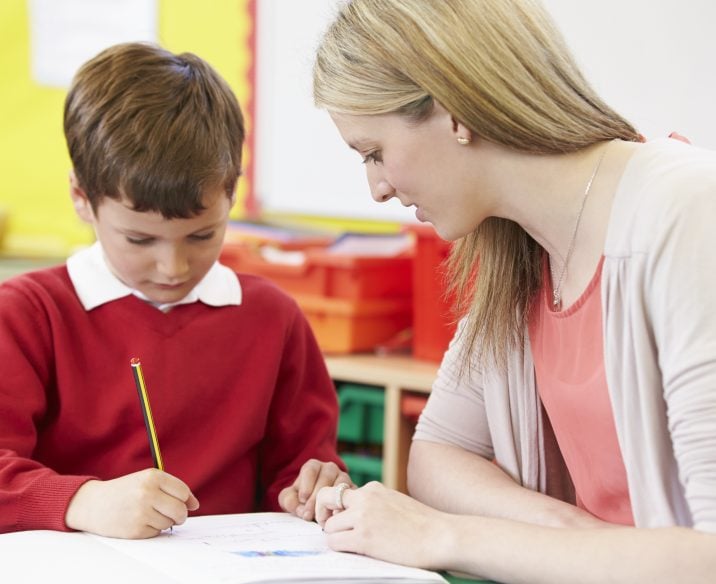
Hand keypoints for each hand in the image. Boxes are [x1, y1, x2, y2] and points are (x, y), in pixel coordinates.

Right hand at [65, 468, 199, 538]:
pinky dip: (152, 529)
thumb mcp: (147, 481)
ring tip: (148, 514)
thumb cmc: (125, 491)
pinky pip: (156, 532)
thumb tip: (195, 505)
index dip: (186, 500)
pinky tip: (139, 521)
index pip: (183, 492)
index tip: (182, 503)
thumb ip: (172, 489)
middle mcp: (147, 493)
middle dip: (180, 515)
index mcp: (153, 476)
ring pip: (169, 523)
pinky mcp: (136, 529)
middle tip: (171, 514)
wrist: (93, 504)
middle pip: (180, 510)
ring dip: (164, 522)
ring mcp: (141, 512)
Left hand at [278, 458, 351, 520]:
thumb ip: (289, 501)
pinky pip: (352, 496)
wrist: (316, 507)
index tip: (302, 499)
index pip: (310, 470)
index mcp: (313, 466)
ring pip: (340, 485)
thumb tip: (302, 510)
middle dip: (316, 498)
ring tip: (321, 518)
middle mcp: (330, 469)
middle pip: (326, 477)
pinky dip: (343, 507)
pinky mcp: (353, 490)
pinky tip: (335, 518)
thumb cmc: (301, 500)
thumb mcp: (290, 498)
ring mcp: (343, 478)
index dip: (306, 485)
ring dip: (331, 502)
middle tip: (309, 515)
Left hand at [316, 481, 450, 569]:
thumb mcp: (395, 503)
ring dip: (335, 537)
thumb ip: (374, 504)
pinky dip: (339, 549)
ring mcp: (363, 517)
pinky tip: (354, 552)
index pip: (340, 492)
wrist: (440, 536)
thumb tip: (354, 515)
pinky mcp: (364, 538)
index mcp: (373, 488)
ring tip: (351, 545)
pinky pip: (334, 543)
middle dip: (323, 514)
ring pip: (328, 526)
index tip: (338, 518)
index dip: (334, 506)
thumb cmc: (423, 525)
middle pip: (325, 499)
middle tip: (331, 529)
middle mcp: (365, 497)